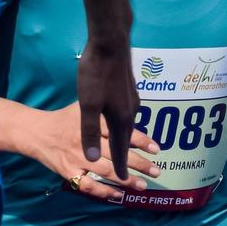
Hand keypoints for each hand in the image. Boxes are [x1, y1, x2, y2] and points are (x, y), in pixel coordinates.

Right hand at [34, 102, 160, 202]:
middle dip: (139, 164)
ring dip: (126, 179)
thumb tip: (133, 113)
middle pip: (116, 154)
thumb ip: (106, 112)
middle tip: (156, 171)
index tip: (156, 149)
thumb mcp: (84, 108)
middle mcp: (86, 141)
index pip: (120, 132)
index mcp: (92, 124)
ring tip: (143, 185)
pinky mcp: (68, 172)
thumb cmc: (65, 119)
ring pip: (106, 171)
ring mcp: (77, 159)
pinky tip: (119, 195)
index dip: (140, 141)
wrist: (35, 132)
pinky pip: (88, 186)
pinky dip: (104, 191)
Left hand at [77, 38, 139, 179]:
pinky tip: (123, 121)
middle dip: (132, 157)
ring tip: (134, 151)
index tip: (126, 181)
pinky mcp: (129, 90)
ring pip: (130, 126)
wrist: (111, 44)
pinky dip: (128, 125)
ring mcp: (132, 100)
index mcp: (121, 119)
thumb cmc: (96, 74)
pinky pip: (130, 114)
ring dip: (131, 140)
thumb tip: (92, 158)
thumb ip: (90, 132)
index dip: (123, 166)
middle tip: (139, 171)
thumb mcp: (87, 106)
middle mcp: (131, 111)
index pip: (122, 150)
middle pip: (130, 139)